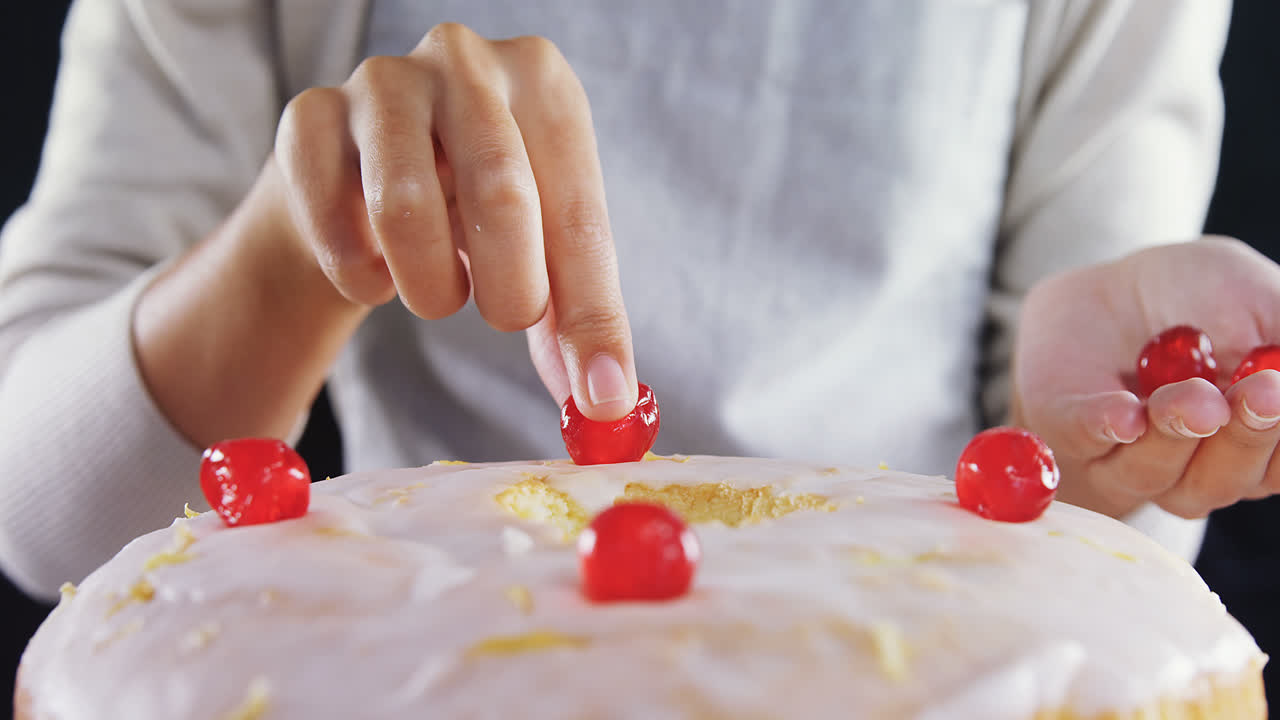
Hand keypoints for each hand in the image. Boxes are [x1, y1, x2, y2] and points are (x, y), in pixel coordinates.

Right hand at [272, 23, 635, 420]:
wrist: (362, 180)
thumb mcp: (542, 253)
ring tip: (438, 290)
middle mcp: (466, 62)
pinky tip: (377, 270)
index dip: (592, 317)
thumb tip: (607, 403)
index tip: (599, 395)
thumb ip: (575, 322)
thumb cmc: (472, 212)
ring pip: (404, 208)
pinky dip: (359, 274)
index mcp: (545, 85)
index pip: (580, 215)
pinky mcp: (309, 116)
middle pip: (502, 195)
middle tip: (504, 318)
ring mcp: (382, 81)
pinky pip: (331, 220)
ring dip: (429, 285)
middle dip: (510, 292)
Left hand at [1012, 236, 1279, 518]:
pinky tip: (1125, 415)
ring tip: (1188, 398)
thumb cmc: (1207, 296)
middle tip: (1256, 396)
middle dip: (1243, 439)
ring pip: (1153, 472)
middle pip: (1224, 480)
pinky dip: (1106, 426)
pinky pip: (1086, 437)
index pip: (1277, 464)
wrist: (1117, 283)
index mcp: (1255, 442)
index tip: (1279, 395)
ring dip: (1174, 434)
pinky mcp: (1068, 430)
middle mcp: (1195, 466)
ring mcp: (1127, 457)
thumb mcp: (1265, 300)